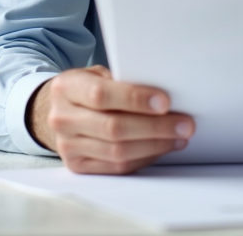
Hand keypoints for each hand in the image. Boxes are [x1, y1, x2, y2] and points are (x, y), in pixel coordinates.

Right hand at [27, 65, 194, 173]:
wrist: (58, 111)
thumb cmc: (86, 88)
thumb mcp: (96, 74)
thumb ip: (120, 80)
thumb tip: (162, 94)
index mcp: (66, 88)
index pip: (101, 95)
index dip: (135, 99)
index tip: (164, 102)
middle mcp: (62, 118)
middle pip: (113, 128)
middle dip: (155, 127)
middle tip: (184, 124)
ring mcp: (67, 146)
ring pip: (118, 151)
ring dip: (155, 145)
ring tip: (179, 137)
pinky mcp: (77, 165)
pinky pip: (117, 167)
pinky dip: (144, 158)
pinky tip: (161, 148)